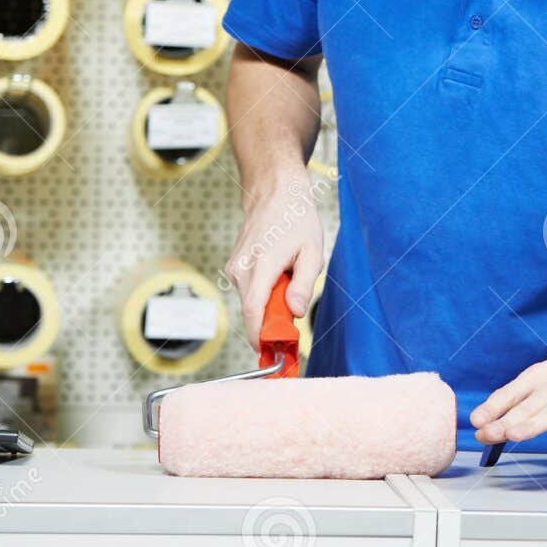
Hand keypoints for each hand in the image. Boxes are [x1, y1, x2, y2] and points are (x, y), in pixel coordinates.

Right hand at [225, 168, 323, 350]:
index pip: (253, 311)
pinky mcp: (234, 268)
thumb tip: (294, 313)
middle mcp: (241, 270)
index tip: (273, 353)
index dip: (260, 336)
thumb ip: (303, 285)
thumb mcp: (312, 251)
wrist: (275, 193)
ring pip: (252, 302)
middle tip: (295, 318)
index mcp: (261, 266)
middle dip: (273, 322)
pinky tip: (279, 274)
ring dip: (271, 303)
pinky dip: (265, 293)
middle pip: (253, 311)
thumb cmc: (297, 220)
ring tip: (290, 279)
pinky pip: (249, 291)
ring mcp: (234, 269)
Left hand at [470, 319, 546, 446]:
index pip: (512, 392)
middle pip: (528, 406)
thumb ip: (529, 393)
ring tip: (514, 435)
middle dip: (505, 422)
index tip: (476, 420)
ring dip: (532, 424)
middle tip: (485, 434)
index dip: (493, 407)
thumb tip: (499, 414)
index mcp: (542, 376)